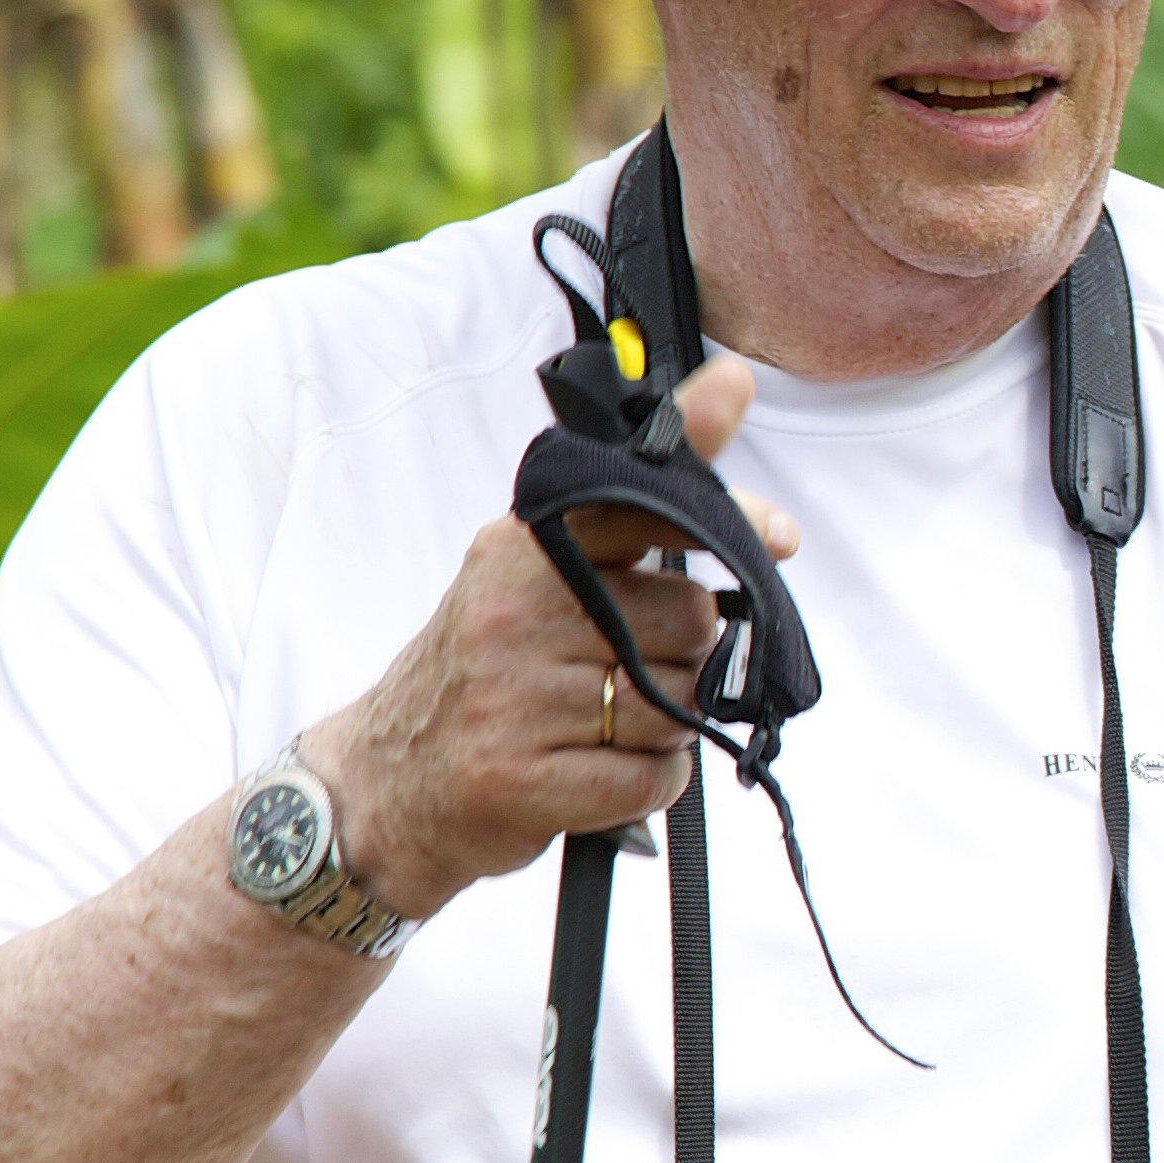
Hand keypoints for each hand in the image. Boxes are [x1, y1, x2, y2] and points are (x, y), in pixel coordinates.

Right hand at [300, 356, 802, 917]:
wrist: (384, 782)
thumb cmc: (486, 665)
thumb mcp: (539, 564)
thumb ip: (639, 488)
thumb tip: (733, 380)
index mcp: (520, 549)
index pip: (641, 507)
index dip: (725, 520)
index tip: (779, 535)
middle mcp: (513, 613)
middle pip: (688, 623)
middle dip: (684, 655)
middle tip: (626, 670)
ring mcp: (514, 699)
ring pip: (678, 706)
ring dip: (666, 724)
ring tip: (602, 722)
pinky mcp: (522, 779)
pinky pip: (652, 777)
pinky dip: (647, 780)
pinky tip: (598, 770)